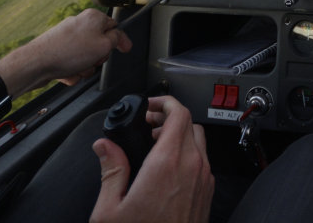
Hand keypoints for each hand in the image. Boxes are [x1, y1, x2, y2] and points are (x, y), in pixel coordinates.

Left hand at [0, 8, 132, 95]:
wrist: (36, 64)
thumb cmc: (68, 52)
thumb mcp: (104, 45)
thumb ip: (117, 39)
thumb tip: (118, 37)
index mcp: (93, 17)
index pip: (115, 27)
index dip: (120, 41)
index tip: (124, 50)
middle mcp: (79, 24)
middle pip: (99, 44)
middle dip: (98, 58)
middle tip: (93, 61)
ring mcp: (66, 37)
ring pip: (85, 56)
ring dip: (84, 67)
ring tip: (76, 69)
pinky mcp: (56, 50)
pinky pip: (71, 63)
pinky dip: (71, 70)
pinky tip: (66, 72)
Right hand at [90, 96, 213, 222]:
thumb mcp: (110, 210)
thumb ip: (110, 170)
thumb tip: (105, 146)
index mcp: (167, 164)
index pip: (178, 114)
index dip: (164, 102)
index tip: (150, 105)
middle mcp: (192, 167)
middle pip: (190, 123)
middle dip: (169, 117)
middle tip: (148, 124)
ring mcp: (204, 180)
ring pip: (199, 141)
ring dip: (180, 135)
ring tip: (155, 144)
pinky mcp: (207, 193)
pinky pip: (203, 161)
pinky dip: (188, 153)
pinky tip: (167, 167)